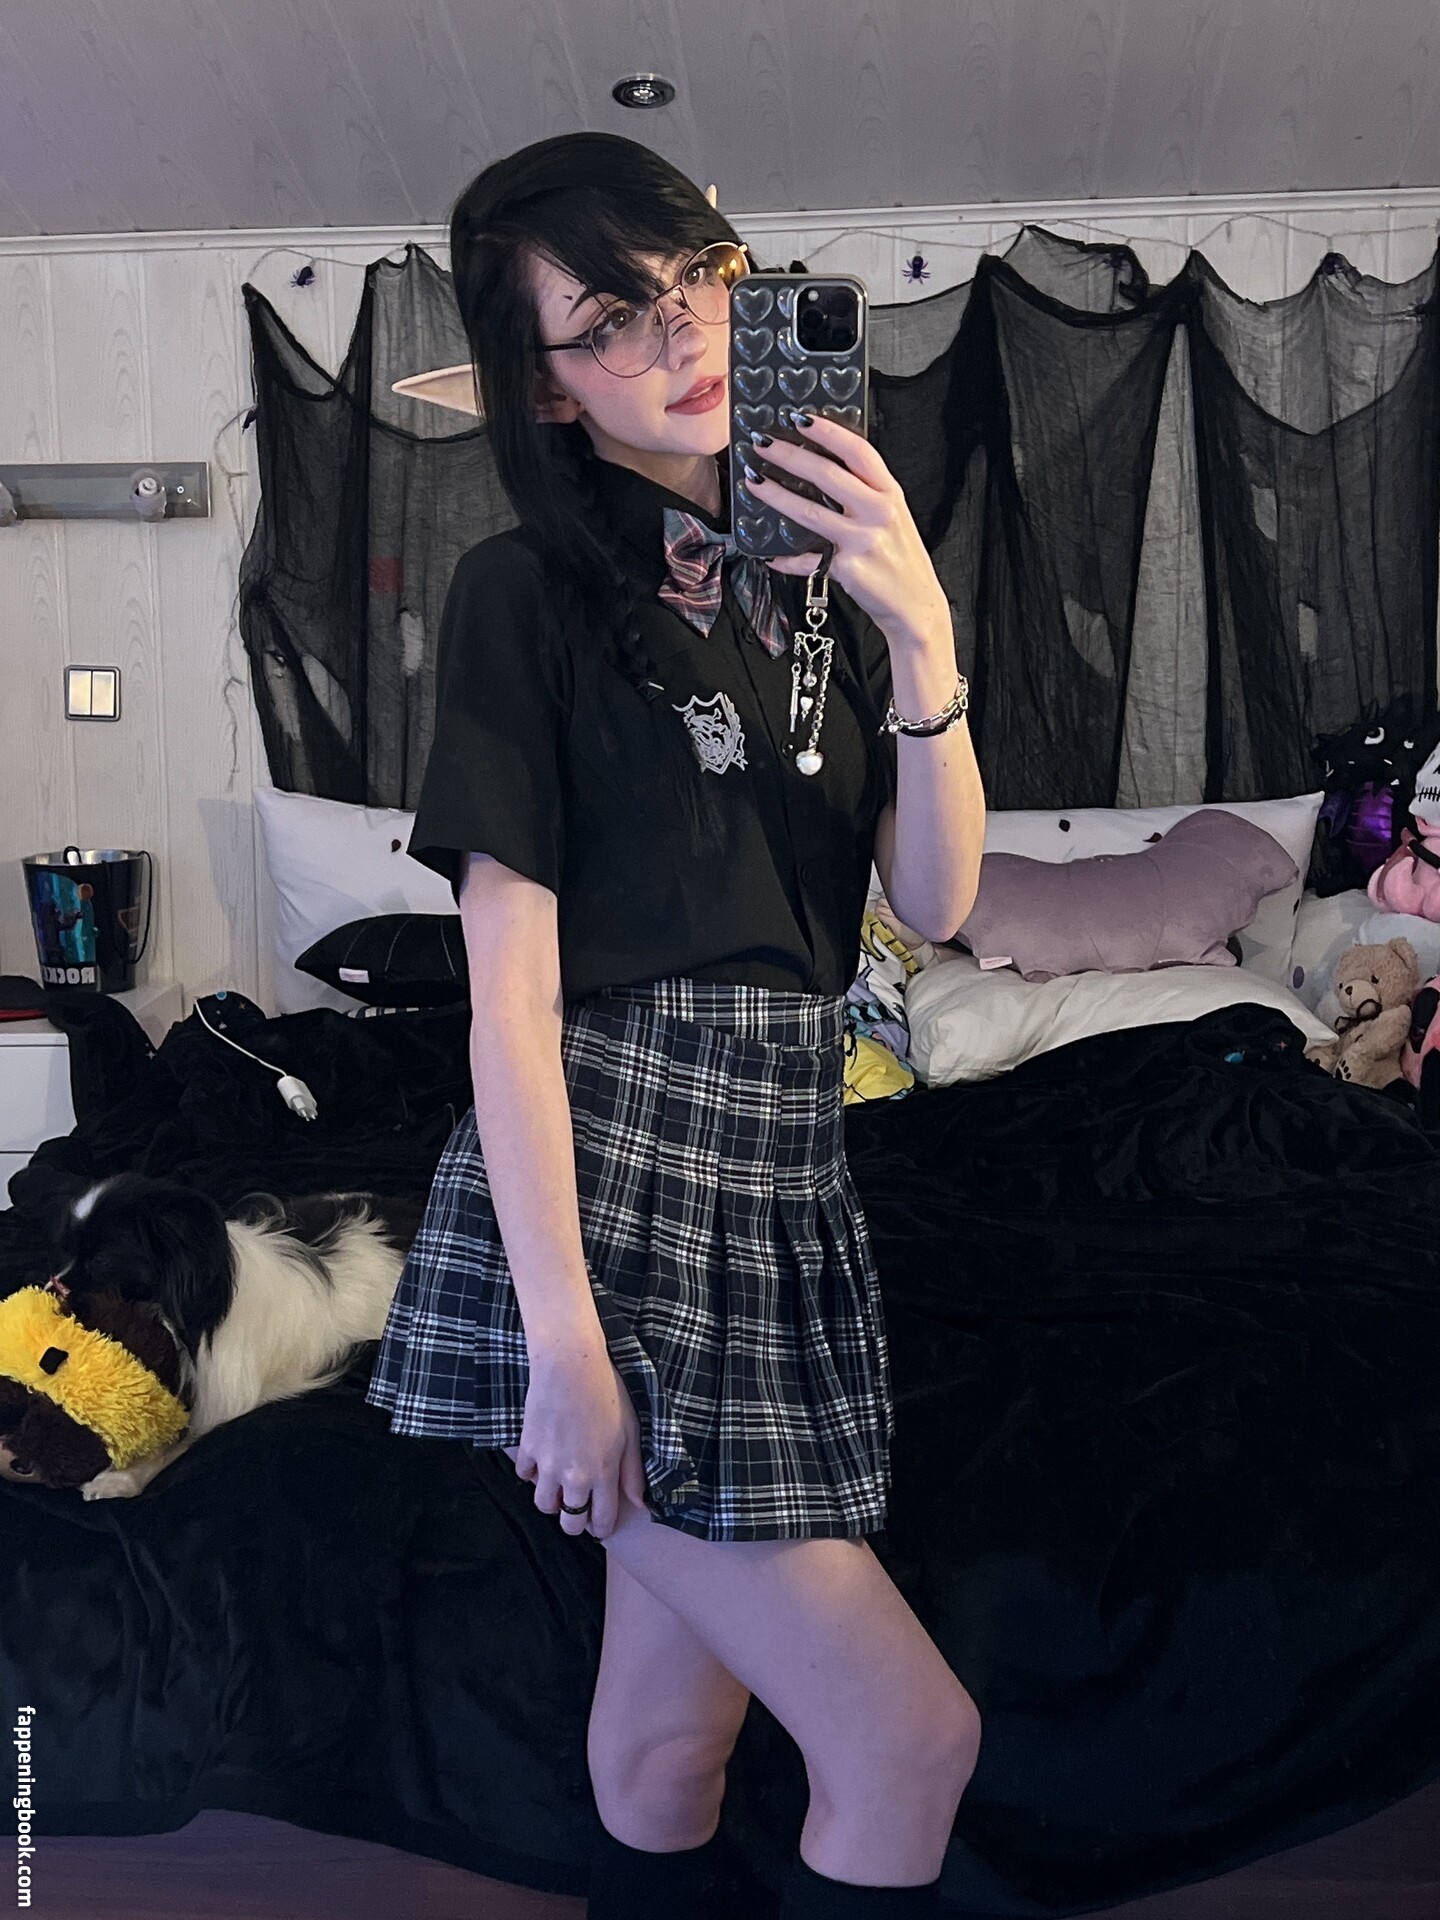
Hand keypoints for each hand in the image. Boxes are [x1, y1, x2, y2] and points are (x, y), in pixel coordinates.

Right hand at [506, 1344, 648, 1540]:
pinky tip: (542, 1460)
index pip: (601, 1521)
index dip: (602, 1529)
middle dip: (576, 1523)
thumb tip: (640, 1503)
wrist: (570, 1366)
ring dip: (553, 1500)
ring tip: (560, 1485)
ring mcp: (547, 1465)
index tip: (601, 1526)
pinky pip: (525, 1476)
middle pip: (569, 1524)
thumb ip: (634, 1471)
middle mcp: (574, 1477)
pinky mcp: (527, 1448)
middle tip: (579, 1509)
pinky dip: (532, 1474)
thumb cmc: (607, 1393)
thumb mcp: (631, 1432)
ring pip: (544, 1505)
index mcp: (603, 1474)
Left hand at [742, 414, 948, 643]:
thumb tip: (821, 469)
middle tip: (762, 443)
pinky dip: (785, 558)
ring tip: (753, 482)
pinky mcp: (847, 569)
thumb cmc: (899, 559)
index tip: (800, 417)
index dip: (828, 431)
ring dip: (775, 495)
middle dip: (789, 455)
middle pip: (827, 474)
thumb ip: (865, 493)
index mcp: (890, 494)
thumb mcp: (893, 518)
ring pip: (808, 512)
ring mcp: (862, 541)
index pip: (859, 452)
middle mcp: (879, 513)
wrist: (916, 607)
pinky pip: (807, 559)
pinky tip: (769, 554)